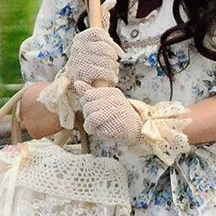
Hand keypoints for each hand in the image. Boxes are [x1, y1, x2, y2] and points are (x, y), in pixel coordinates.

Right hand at [66, 22, 122, 86]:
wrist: (78, 80)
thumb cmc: (91, 62)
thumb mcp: (96, 48)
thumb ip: (107, 43)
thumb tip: (122, 55)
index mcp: (81, 37)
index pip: (98, 33)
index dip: (111, 43)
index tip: (118, 53)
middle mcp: (77, 47)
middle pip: (105, 48)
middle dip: (114, 57)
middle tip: (115, 64)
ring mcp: (78, 59)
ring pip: (106, 61)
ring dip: (114, 67)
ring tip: (114, 71)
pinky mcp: (81, 73)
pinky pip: (103, 72)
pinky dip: (111, 76)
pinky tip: (113, 78)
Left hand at [73, 83, 193, 165]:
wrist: (138, 130)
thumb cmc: (120, 117)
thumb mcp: (106, 102)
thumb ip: (91, 93)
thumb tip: (77, 83)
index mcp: (112, 92)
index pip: (88, 95)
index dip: (87, 105)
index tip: (94, 111)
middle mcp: (115, 99)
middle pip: (88, 106)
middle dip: (87, 116)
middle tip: (94, 122)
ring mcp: (118, 111)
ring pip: (91, 117)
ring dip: (90, 126)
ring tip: (95, 128)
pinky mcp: (119, 123)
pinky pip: (99, 128)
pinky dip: (97, 132)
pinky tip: (102, 132)